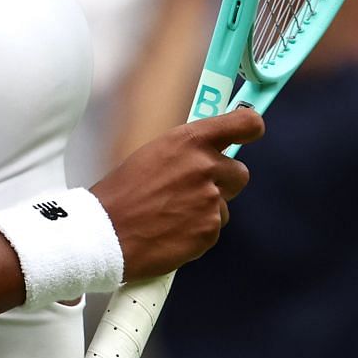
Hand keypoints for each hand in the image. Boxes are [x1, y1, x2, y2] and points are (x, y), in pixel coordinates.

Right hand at [92, 107, 262, 280]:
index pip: (244, 123)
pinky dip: (197, 232)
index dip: (251, 128)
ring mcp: (211, 201)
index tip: (252, 133)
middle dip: (223, 183)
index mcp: (190, 140)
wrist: (105, 234)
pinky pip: (213, 229)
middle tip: (194, 191)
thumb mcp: (154, 155)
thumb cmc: (122, 194)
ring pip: (224, 205)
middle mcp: (206, 166)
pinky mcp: (209, 231)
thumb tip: (207, 155)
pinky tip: (171, 232)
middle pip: (240, 172)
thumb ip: (187, 152)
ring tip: (171, 216)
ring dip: (206, 210)